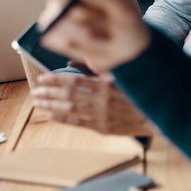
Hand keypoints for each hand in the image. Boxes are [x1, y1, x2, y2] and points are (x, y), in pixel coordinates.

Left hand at [31, 72, 153, 135]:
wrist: (155, 116)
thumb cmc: (136, 92)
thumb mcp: (118, 75)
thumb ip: (93, 68)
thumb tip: (70, 62)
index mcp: (105, 83)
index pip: (73, 80)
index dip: (55, 79)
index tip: (41, 78)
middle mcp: (101, 99)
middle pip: (68, 95)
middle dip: (48, 92)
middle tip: (34, 91)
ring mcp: (102, 115)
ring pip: (70, 109)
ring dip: (51, 105)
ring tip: (38, 102)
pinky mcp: (103, 128)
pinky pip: (79, 123)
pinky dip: (64, 119)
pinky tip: (52, 115)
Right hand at [38, 0, 150, 71]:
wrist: (127, 48)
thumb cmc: (126, 21)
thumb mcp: (123, 7)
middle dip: (79, 12)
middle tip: (100, 20)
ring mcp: (57, 11)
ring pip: (54, 19)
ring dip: (84, 33)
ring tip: (104, 35)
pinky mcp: (54, 31)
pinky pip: (55, 39)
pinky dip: (77, 46)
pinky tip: (93, 44)